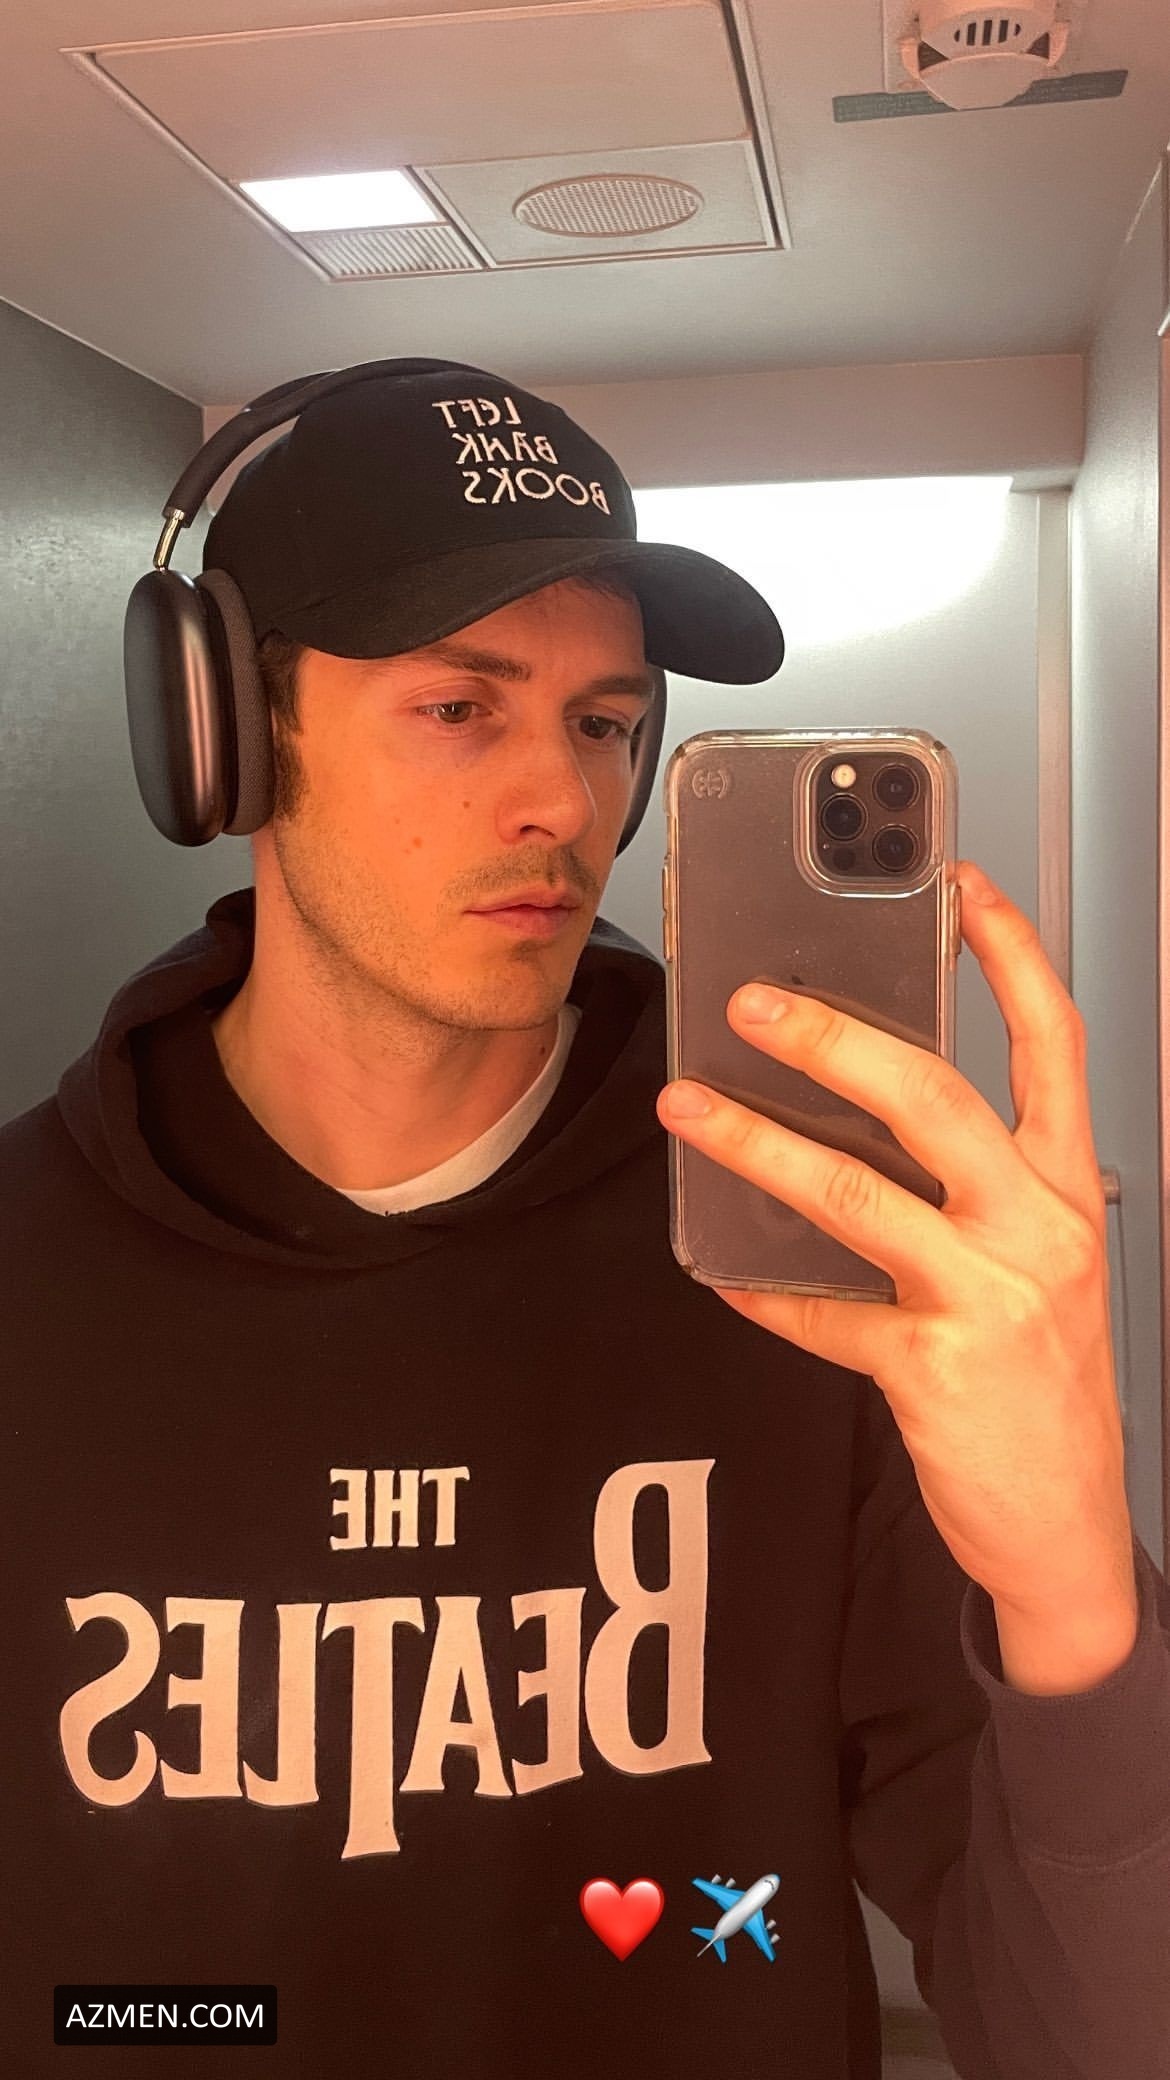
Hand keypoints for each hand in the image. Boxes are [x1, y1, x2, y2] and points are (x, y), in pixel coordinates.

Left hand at [656, 860, 1137, 1656]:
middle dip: (834, 1037)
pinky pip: (823, 1312)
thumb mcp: (1038, 1267)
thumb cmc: (1045, 1384)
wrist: (1068, 1527)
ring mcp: (990, 1296)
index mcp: (1063, 1189)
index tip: (961, 886)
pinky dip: (764, 1291)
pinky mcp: (935, 1367)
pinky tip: (719, 1273)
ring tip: (689, 1107)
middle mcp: (1039, 1228)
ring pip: (854, 1192)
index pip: (1053, 1043)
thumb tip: (860, 1119)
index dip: (1011, 956)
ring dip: (756, 1144)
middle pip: (934, 1096)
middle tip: (753, 1000)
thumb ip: (974, 1192)